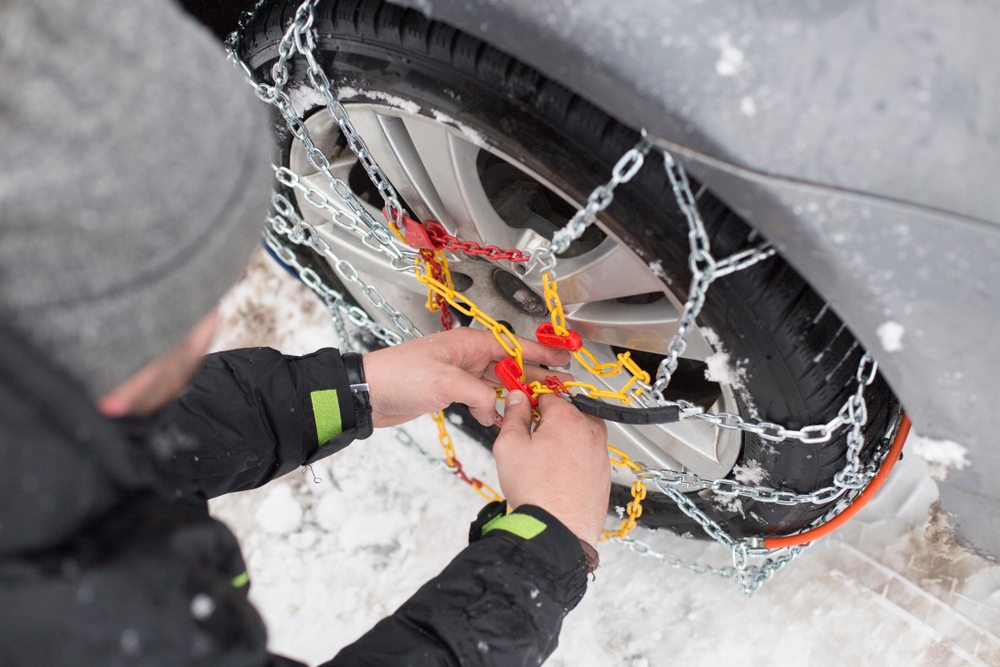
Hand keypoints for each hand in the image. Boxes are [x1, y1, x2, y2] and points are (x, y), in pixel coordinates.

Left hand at [362, 328, 570, 427]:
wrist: (369, 393)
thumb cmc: (400, 375)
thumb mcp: (446, 383)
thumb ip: (478, 395)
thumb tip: (495, 410)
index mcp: (469, 343)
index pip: (513, 345)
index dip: (541, 352)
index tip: (564, 357)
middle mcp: (467, 355)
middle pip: (510, 364)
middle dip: (535, 375)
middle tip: (562, 385)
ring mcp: (459, 374)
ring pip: (497, 383)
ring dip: (515, 394)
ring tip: (539, 404)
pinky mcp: (451, 391)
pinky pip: (481, 397)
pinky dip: (493, 408)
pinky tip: (502, 419)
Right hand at [492, 391, 609, 545]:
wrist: (558, 530)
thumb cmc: (536, 492)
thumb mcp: (509, 446)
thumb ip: (514, 416)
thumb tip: (518, 400)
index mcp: (568, 417)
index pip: (546, 394)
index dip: (530, 399)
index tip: (521, 405)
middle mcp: (590, 430)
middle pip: (566, 411)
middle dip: (547, 419)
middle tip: (529, 437)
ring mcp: (600, 452)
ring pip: (577, 433)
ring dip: (561, 439)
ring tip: (541, 461)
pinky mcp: (603, 472)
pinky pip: (585, 454)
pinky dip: (572, 458)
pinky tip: (555, 474)